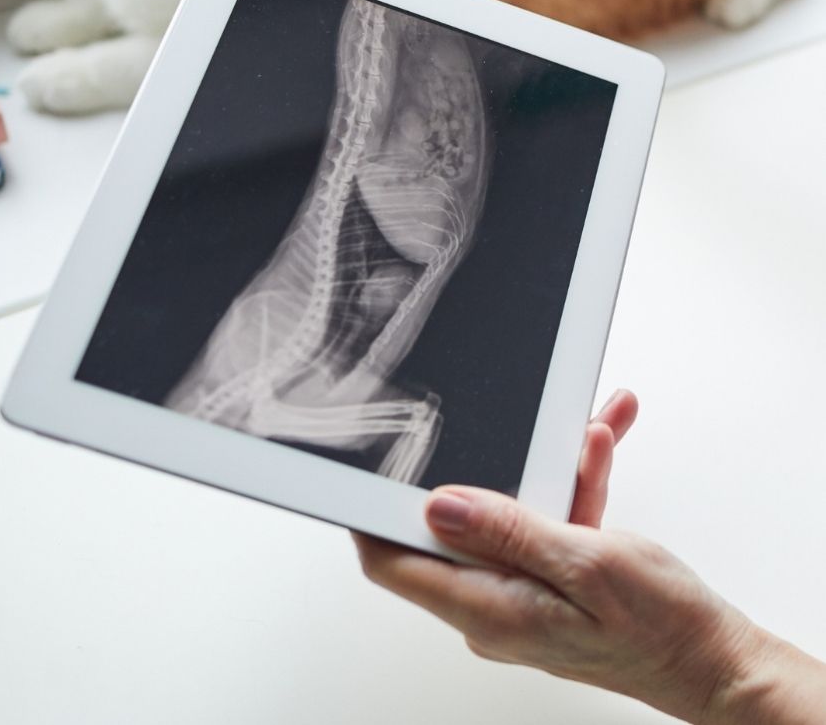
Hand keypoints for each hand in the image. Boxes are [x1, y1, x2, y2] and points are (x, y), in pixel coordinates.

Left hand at [353, 389, 764, 722]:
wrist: (717, 658)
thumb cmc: (662, 626)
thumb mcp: (586, 562)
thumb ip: (510, 529)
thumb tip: (438, 507)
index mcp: (490, 608)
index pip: (392, 562)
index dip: (366, 515)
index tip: (360, 467)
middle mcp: (495, 604)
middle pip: (454, 523)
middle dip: (482, 463)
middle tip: (502, 417)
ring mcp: (521, 591)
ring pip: (510, 510)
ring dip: (547, 465)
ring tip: (588, 431)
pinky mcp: (549, 579)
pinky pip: (544, 520)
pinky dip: (570, 484)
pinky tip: (598, 451)